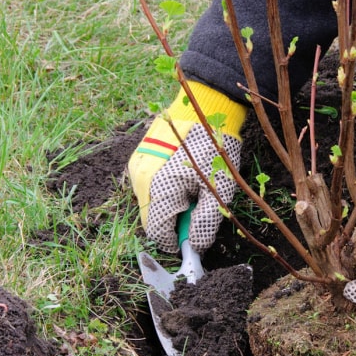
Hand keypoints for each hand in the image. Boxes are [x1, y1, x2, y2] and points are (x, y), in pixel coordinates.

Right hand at [128, 82, 245, 252]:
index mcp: (159, 189)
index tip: (192, 242)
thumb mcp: (218, 190)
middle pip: (151, 219)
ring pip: (149, 203)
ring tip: (191, 189)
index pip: (157, 232)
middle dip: (173, 222)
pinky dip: (163, 190)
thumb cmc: (213, 149)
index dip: (175, 242)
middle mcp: (141, 180)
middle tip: (196, 209)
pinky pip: (148, 186)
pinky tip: (181, 178)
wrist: (204, 108)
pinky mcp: (139, 158)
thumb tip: (196, 246)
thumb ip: (205, 222)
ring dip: (168, 206)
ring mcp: (137, 167)